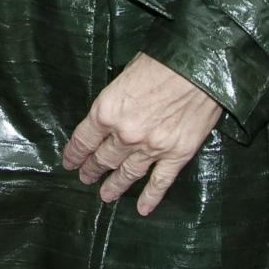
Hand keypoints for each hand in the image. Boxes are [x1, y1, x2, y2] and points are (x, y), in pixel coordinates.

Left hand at [62, 53, 221, 215]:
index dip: (75, 153)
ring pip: (127, 174)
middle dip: (92, 169)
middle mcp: (125, 134)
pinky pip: (160, 183)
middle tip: (86, 177)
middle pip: (104, 158)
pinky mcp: (177, 154)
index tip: (70, 162)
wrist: (198, 64)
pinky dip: (151, 198)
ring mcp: (151, 148)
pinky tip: (143, 209)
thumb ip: (117, 98)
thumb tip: (115, 108)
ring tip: (105, 195)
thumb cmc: (162, 59)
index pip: (84, 139)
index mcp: (107, 111)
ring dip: (114, 186)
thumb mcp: (127, 72)